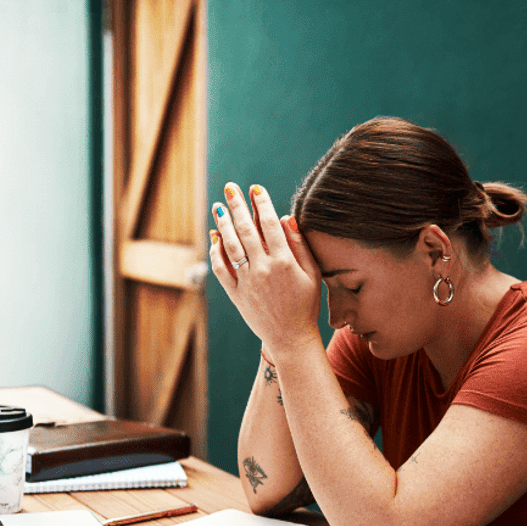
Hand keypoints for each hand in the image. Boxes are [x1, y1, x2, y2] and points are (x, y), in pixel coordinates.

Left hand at [208, 183, 322, 356]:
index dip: (261, 203)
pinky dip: (216, 252)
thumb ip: (299, 245)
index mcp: (284, 262)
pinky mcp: (236, 294)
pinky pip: (221, 269)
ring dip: (222, 224)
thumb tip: (286, 217)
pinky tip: (215, 238)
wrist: (291, 338)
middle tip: (230, 188)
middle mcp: (264, 269)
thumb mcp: (311, 274)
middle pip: (246, 229)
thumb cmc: (305, 304)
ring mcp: (247, 282)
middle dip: (237, 205)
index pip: (269, 224)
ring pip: (230, 246)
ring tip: (218, 207)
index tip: (255, 188)